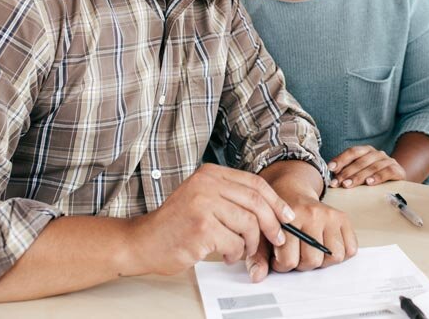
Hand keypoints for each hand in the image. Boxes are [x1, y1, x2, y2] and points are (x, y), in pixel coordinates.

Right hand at [127, 164, 293, 275]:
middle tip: (276, 239)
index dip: (275, 201)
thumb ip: (231, 198)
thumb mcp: (202, 198)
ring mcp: (203, 205)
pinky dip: (235, 253)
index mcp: (210, 174)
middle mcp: (206, 184)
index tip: (287, 216)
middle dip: (271, 224)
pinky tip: (225, 255)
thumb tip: (272, 210)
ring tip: (239, 250)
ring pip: (248, 224)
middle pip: (256, 202)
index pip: (254, 183)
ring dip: (250, 243)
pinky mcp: (202, 228)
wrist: (142, 241)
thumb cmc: (175, 224)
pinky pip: (235, 243)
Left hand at [244, 198, 357, 280]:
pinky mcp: (343, 217)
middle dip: (302, 264)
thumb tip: (258, 276)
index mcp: (289, 219)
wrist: (291, 191)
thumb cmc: (278, 215)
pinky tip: (326, 245)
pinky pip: (350, 248)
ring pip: (335, 256)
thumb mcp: (263, 232)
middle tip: (297, 253)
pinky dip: (341, 252)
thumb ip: (257, 256)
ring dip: (323, 260)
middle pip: (313, 260)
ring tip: (312, 250)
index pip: (289, 260)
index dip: (282, 265)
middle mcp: (312, 215)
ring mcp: (330, 215)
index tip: (280, 257)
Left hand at [328, 145, 406, 187]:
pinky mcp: (397, 170)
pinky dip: (378, 177)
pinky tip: (369, 183)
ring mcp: (388, 161)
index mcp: (367, 151)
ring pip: (372, 167)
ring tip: (348, 184)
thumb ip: (348, 172)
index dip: (341, 159)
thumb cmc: (374, 176)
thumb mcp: (361, 172)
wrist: (397, 180)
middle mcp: (377, 154)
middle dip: (347, 172)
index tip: (331, 168)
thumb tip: (332, 178)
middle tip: (337, 182)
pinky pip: (387, 172)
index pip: (352, 152)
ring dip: (358, 176)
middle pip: (360, 161)